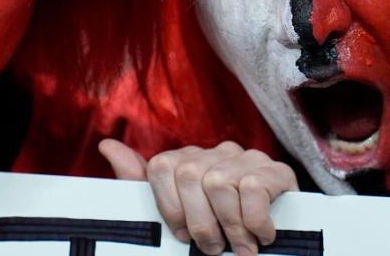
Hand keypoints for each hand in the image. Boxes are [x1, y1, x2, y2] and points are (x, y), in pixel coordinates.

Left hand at [99, 139, 296, 255]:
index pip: (161, 167)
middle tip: (213, 248)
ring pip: (218, 183)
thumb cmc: (221, 229)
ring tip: (240, 247)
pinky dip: (254, 222)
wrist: (282, 240)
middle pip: (188, 176)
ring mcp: (247, 158)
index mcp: (190, 160)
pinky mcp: (275, 170)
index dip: (169, 208)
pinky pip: (251, 189)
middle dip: (200, 223)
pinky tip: (262, 234)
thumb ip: (140, 182)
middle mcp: (216, 152)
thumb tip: (106, 144)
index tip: (183, 236)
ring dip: (230, 227)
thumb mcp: (177, 213)